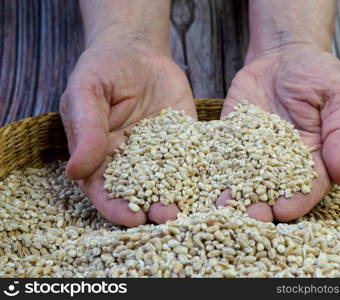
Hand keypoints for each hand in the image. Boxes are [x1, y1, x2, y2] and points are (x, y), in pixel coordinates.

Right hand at [60, 35, 195, 226]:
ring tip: (192, 208)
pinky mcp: (185, 141)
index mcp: (100, 156)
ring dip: (180, 197)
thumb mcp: (87, 93)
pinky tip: (215, 183)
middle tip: (168, 218)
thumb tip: (75, 171)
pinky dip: (204, 173)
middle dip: (153, 209)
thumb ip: (86, 130)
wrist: (137, 50)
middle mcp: (131, 161)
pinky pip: (195, 159)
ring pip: (170, 182)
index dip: (116, 207)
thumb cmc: (103, 70)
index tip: (131, 220)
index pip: (105, 191)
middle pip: (140, 194)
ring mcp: (161, 153)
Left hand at [218, 44, 339, 221]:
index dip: (298, 201)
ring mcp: (254, 152)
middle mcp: (282, 162)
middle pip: (273, 191)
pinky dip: (213, 171)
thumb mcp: (339, 96)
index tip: (284, 211)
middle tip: (247, 218)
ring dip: (234, 196)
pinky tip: (201, 182)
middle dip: (261, 207)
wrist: (283, 55)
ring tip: (220, 208)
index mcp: (314, 157)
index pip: (309, 187)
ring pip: (244, 180)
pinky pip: (222, 157)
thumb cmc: (318, 74)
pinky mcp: (231, 139)